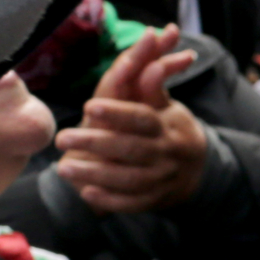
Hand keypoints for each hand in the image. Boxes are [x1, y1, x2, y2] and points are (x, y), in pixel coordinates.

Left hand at [54, 24, 208, 214]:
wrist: (197, 172)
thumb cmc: (170, 129)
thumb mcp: (165, 105)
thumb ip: (150, 84)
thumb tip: (151, 55)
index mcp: (167, 126)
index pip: (142, 118)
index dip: (118, 114)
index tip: (89, 108)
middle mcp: (165, 153)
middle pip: (131, 149)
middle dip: (95, 144)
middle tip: (62, 139)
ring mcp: (161, 179)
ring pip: (128, 179)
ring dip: (95, 174)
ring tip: (63, 168)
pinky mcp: (153, 200)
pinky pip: (131, 203)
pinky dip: (109, 200)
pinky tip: (87, 193)